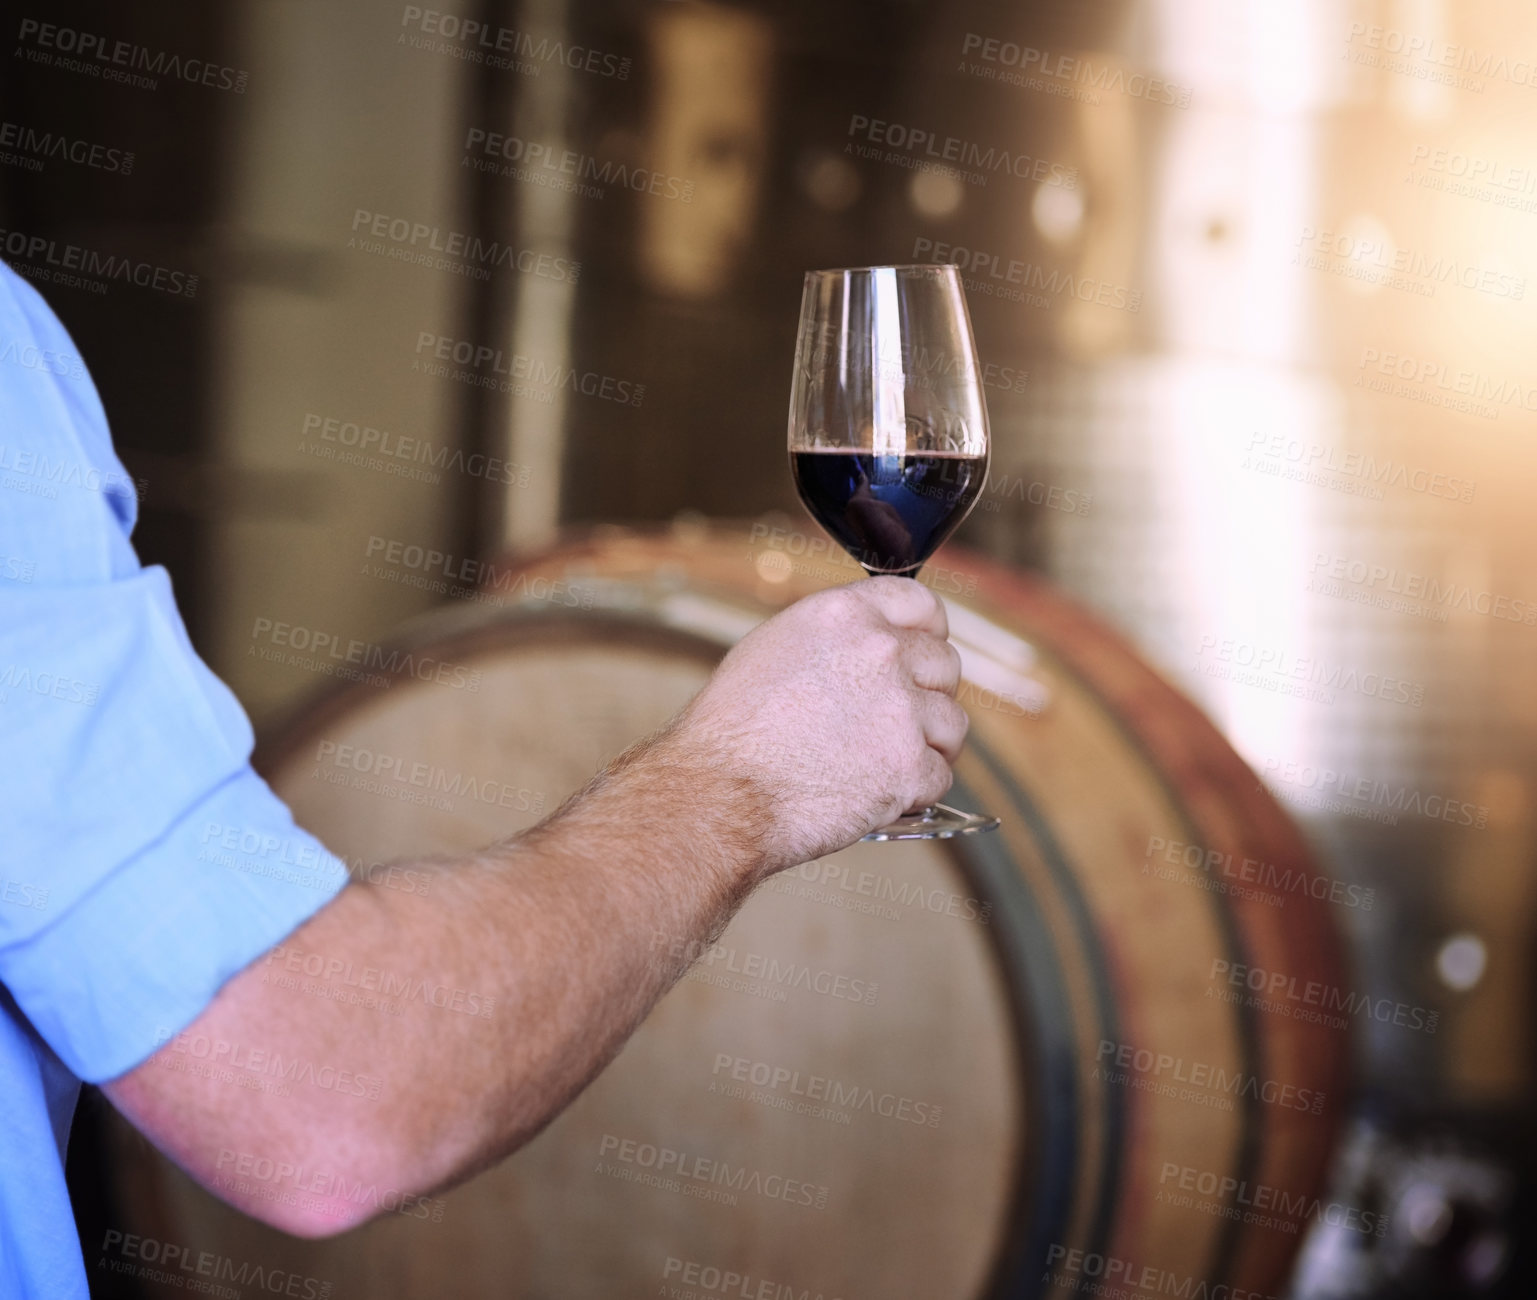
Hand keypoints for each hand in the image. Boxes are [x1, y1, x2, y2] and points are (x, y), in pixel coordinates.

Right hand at [666, 577, 967, 876]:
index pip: (922, 604)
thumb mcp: (774, 648)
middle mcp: (880, 652)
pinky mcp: (908, 768)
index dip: (928, 633)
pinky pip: (939, 777)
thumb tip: (872, 644)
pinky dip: (914, 791)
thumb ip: (835, 638)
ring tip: (883, 763)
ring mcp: (900, 710)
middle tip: (894, 723)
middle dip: (927, 695)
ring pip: (952, 724)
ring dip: (927, 746)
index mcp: (845, 615)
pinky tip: (877, 792)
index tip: (923, 653)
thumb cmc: (730, 731)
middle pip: (945, 665)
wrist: (718, 793)